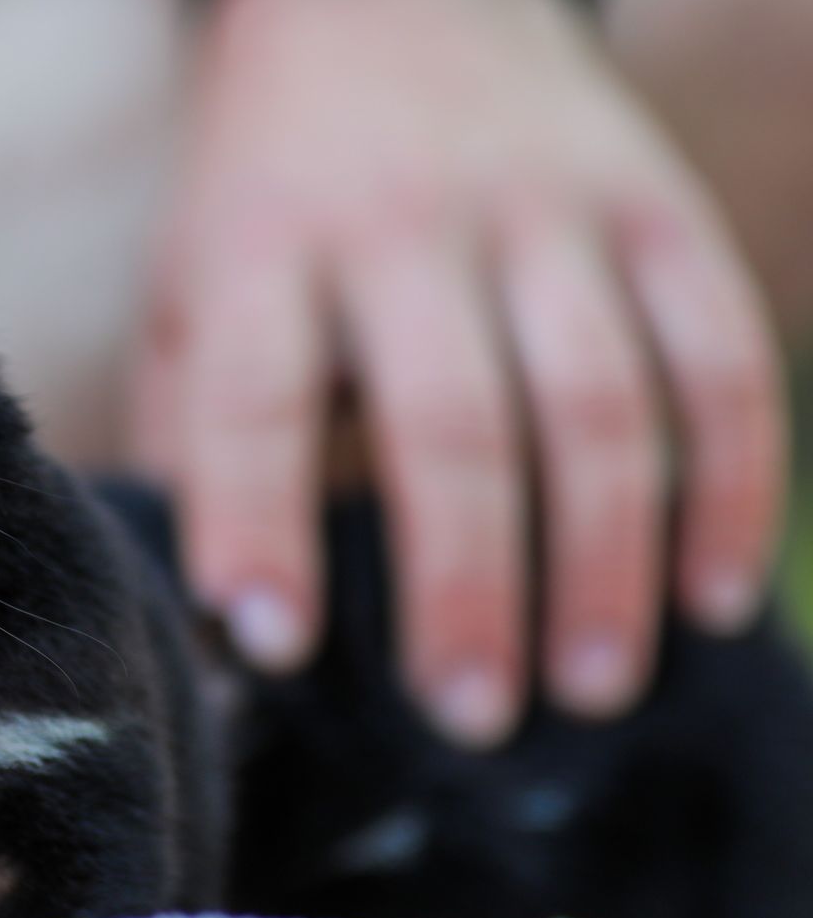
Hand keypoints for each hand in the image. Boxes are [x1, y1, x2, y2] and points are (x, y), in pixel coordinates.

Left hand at [135, 0, 786, 744]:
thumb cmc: (265, 199)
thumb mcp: (187, 291)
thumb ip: (191, 442)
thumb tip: (209, 636)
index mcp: (262, 250)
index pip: (256, 399)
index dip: (260, 524)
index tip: (276, 647)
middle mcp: (406, 226)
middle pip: (450, 423)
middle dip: (465, 586)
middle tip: (468, 718)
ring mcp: (547, 210)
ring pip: (599, 402)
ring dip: (606, 562)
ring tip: (592, 691)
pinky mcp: (656, 206)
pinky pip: (718, 354)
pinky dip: (730, 483)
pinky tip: (711, 597)